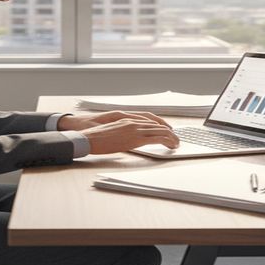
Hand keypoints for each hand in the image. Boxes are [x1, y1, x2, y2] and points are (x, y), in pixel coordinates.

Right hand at [60, 111, 178, 153]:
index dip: (161, 125)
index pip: (150, 120)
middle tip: (175, 138)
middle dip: (169, 132)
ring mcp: (135, 129)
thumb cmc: (96, 138)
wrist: (88, 138)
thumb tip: (129, 139)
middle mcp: (133, 122)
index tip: (167, 131)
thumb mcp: (112, 132)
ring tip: (176, 143)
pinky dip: (167, 141)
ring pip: (160, 130)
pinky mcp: (135, 138)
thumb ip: (123, 133)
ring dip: (171, 137)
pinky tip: (171, 145)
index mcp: (127, 120)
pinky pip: (157, 138)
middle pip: (157, 124)